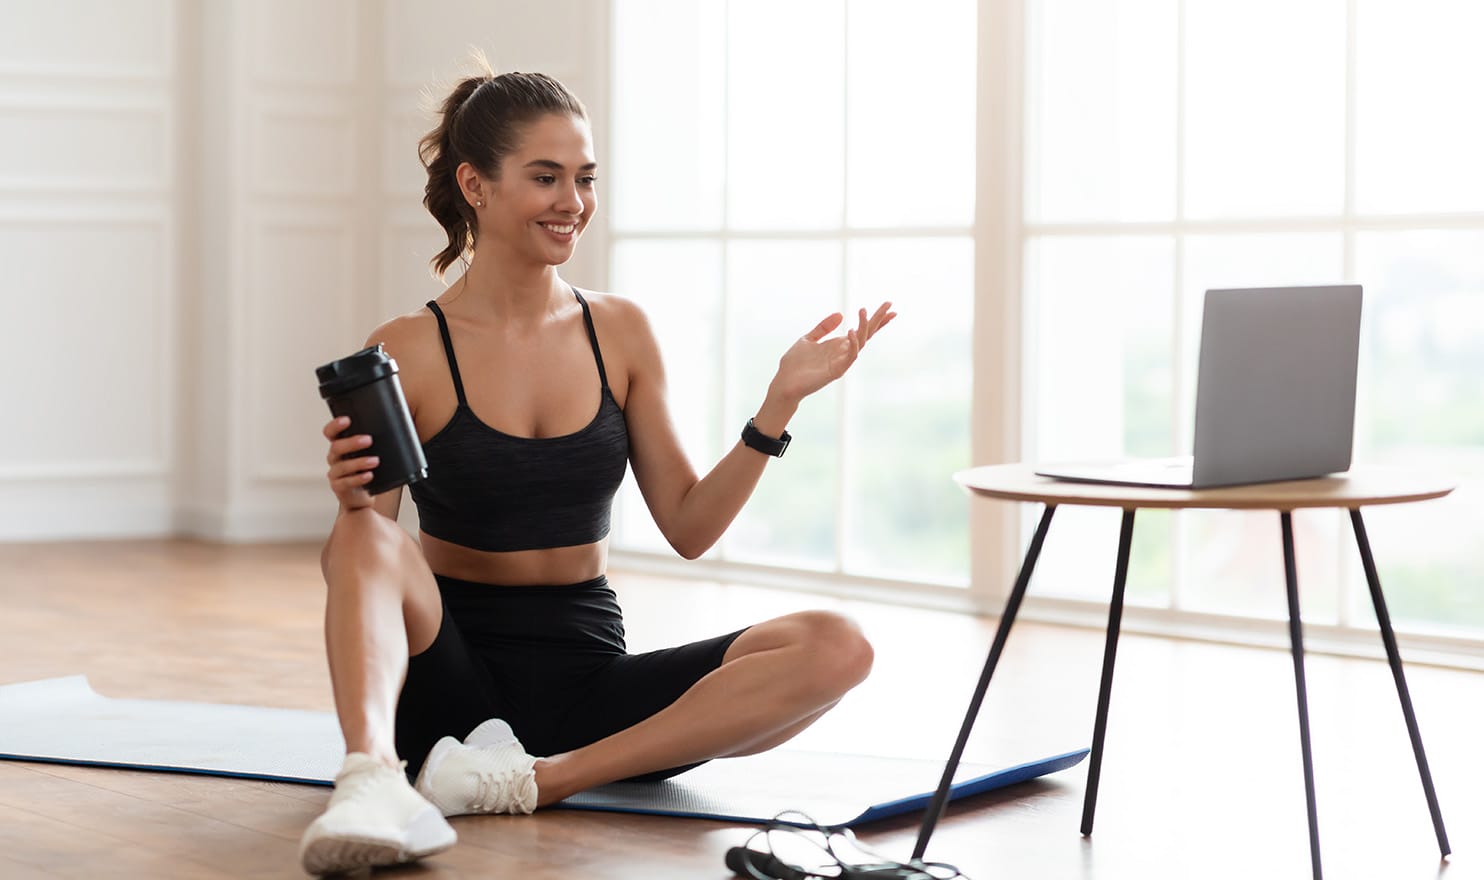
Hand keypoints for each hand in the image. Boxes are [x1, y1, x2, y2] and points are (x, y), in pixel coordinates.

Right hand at [323, 416, 376, 510]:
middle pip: (336, 447)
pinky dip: (358, 478)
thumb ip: (374, 441)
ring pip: (342, 466)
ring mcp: (335, 473)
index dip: (335, 425)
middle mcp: (334, 458)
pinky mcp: (338, 487)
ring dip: (359, 462)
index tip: (347, 420)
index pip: (330, 433)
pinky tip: (369, 476)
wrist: (362, 497)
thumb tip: (397, 426)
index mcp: (340, 446)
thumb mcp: (369, 453)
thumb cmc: (367, 470)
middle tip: (369, 440)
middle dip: (352, 442)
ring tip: (375, 461)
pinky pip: (345, 482)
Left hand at [772, 302, 895, 403]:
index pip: (862, 330)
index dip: (875, 320)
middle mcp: (843, 352)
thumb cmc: (795, 364)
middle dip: (878, 320)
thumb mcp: (809, 339)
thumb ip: (824, 327)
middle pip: (867, 334)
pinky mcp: (836, 371)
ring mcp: (841, 362)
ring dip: (863, 327)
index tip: (889, 307)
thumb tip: (841, 314)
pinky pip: (850, 357)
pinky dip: (853, 344)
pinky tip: (852, 331)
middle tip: (889, 304)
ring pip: (861, 343)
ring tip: (863, 311)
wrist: (784, 382)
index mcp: (838, 345)